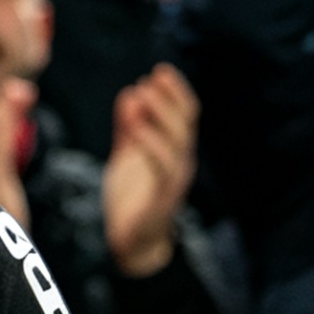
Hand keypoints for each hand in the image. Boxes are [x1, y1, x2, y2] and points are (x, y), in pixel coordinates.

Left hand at [103, 65, 199, 277]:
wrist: (133, 242)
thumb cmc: (134, 197)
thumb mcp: (128, 154)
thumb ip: (129, 127)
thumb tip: (131, 93)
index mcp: (174, 150)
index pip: (184, 116)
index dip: (176, 92)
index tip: (161, 71)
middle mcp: (180, 161)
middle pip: (185, 123)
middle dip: (172, 96)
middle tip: (155, 75)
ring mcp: (175, 179)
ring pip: (177, 141)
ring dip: (161, 114)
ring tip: (144, 91)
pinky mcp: (163, 196)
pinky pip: (161, 166)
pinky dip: (150, 144)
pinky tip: (137, 128)